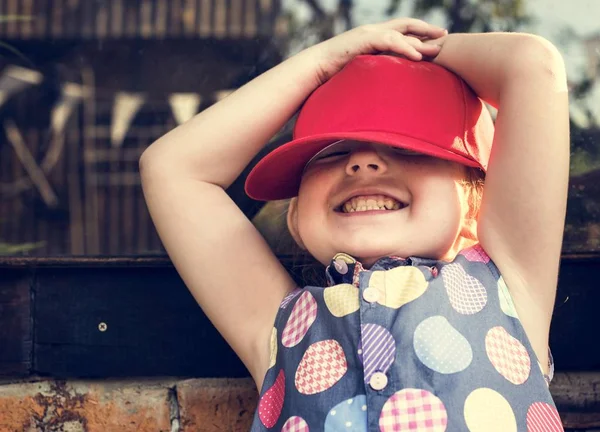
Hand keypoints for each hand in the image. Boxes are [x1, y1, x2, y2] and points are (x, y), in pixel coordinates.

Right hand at [308, 18, 447, 83]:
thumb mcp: (359, 71)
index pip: (400, 30)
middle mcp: (373, 31)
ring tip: (436, 49)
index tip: (436, 38)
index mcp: (373, 36)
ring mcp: (368, 33)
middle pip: (406, 25)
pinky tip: (417, 56)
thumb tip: (385, 87)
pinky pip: (389, 41)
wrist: (315, 68)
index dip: (419, 32)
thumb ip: (374, 72)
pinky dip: (405, 47)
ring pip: (400, 33)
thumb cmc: (333, 74)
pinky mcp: (363, 40)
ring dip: (420, 41)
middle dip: (426, 29)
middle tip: (444, 35)